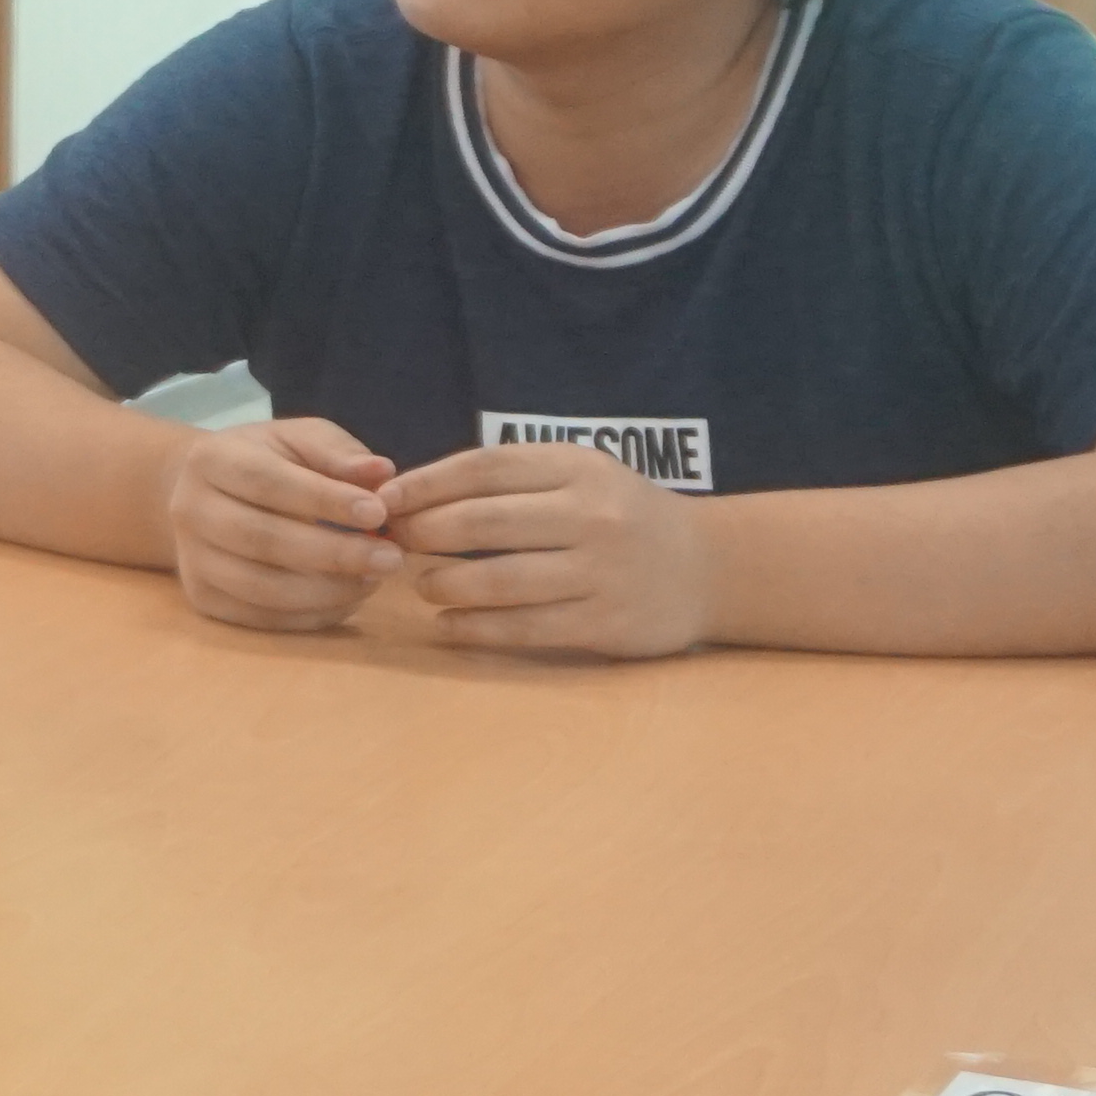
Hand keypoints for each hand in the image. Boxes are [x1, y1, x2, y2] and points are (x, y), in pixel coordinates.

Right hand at [159, 416, 400, 632]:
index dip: (324, 500)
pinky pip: (263, 618)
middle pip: (263, 540)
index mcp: (210, 458)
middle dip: (334, 554)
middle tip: (391, 559)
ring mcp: (192, 560)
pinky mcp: (204, 599)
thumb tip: (382, 473)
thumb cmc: (266, 461)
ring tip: (374, 580)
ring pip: (261, 588)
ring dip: (328, 592)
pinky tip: (348, 598)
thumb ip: (339, 453)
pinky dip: (313, 615)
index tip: (378, 512)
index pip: (267, 482)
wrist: (206, 493)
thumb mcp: (299, 440)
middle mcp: (189, 510)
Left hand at [381, 441, 710, 657]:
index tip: (386, 500)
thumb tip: (413, 494)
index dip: (426, 484)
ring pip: (499, 580)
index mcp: (578, 468)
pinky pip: (525, 628)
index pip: (484, 468)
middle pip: (483, 522)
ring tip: (422, 584)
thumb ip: (510, 479)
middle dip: (425, 534)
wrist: (710, 566)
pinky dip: (476, 628)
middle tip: (396, 543)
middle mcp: (592, 516)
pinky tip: (449, 624)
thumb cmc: (622, 514)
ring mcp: (601, 572)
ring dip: (444, 584)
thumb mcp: (578, 475)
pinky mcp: (607, 623)